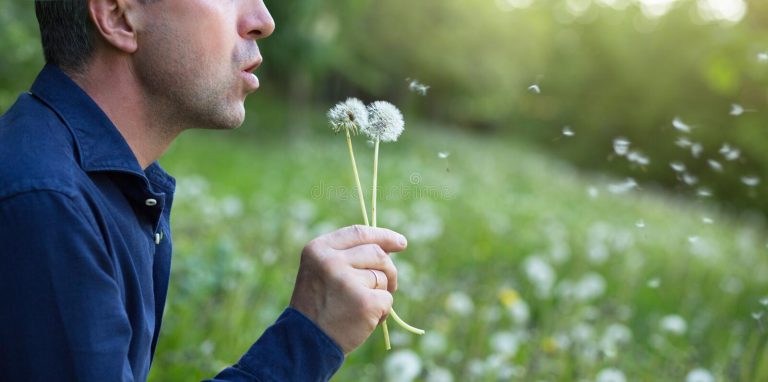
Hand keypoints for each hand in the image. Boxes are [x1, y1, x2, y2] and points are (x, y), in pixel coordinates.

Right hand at [289, 225, 406, 353]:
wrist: (304, 342)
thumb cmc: (317, 306)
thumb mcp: (321, 272)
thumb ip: (347, 256)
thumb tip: (389, 246)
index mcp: (318, 249)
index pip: (359, 233)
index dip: (383, 236)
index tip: (401, 243)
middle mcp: (331, 261)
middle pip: (377, 253)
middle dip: (388, 269)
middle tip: (390, 285)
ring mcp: (347, 281)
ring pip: (382, 277)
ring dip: (380, 294)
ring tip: (360, 309)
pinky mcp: (364, 302)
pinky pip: (387, 299)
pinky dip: (382, 312)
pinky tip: (364, 321)